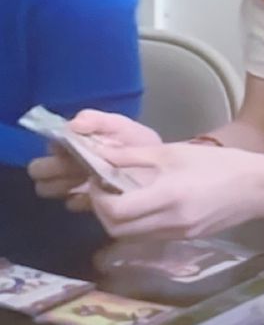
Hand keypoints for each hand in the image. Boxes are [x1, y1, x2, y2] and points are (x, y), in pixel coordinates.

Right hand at [27, 110, 161, 211]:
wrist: (161, 167)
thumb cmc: (138, 144)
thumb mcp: (121, 127)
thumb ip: (98, 121)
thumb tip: (73, 124)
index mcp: (77, 142)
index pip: (52, 144)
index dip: (57, 146)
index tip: (68, 148)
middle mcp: (70, 163)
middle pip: (42, 168)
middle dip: (50, 169)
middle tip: (70, 169)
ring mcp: (77, 184)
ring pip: (50, 187)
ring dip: (59, 185)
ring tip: (79, 181)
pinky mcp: (88, 203)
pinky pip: (72, 204)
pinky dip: (77, 200)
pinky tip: (90, 195)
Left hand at [86, 142, 263, 239]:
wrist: (256, 188)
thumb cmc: (219, 164)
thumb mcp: (175, 152)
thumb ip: (135, 156)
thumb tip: (102, 155)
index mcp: (168, 197)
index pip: (116, 211)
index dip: (98, 198)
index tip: (98, 180)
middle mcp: (170, 222)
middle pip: (117, 230)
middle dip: (103, 211)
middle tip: (104, 189)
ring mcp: (177, 234)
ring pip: (131, 236)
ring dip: (119, 219)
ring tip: (123, 195)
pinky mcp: (185, 239)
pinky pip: (149, 235)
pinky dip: (138, 223)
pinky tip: (146, 203)